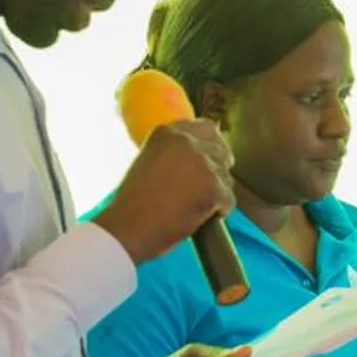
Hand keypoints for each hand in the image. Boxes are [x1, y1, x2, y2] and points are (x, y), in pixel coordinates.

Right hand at [94, 121, 235, 262]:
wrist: (128, 228)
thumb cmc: (132, 203)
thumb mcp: (149, 162)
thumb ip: (173, 153)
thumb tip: (199, 159)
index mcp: (167, 132)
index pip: (206, 128)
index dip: (210, 146)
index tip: (209, 159)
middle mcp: (187, 141)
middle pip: (221, 149)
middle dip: (218, 166)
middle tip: (210, 186)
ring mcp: (202, 163)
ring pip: (226, 176)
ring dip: (217, 191)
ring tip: (194, 207)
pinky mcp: (214, 187)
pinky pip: (229, 199)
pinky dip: (219, 211)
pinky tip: (200, 219)